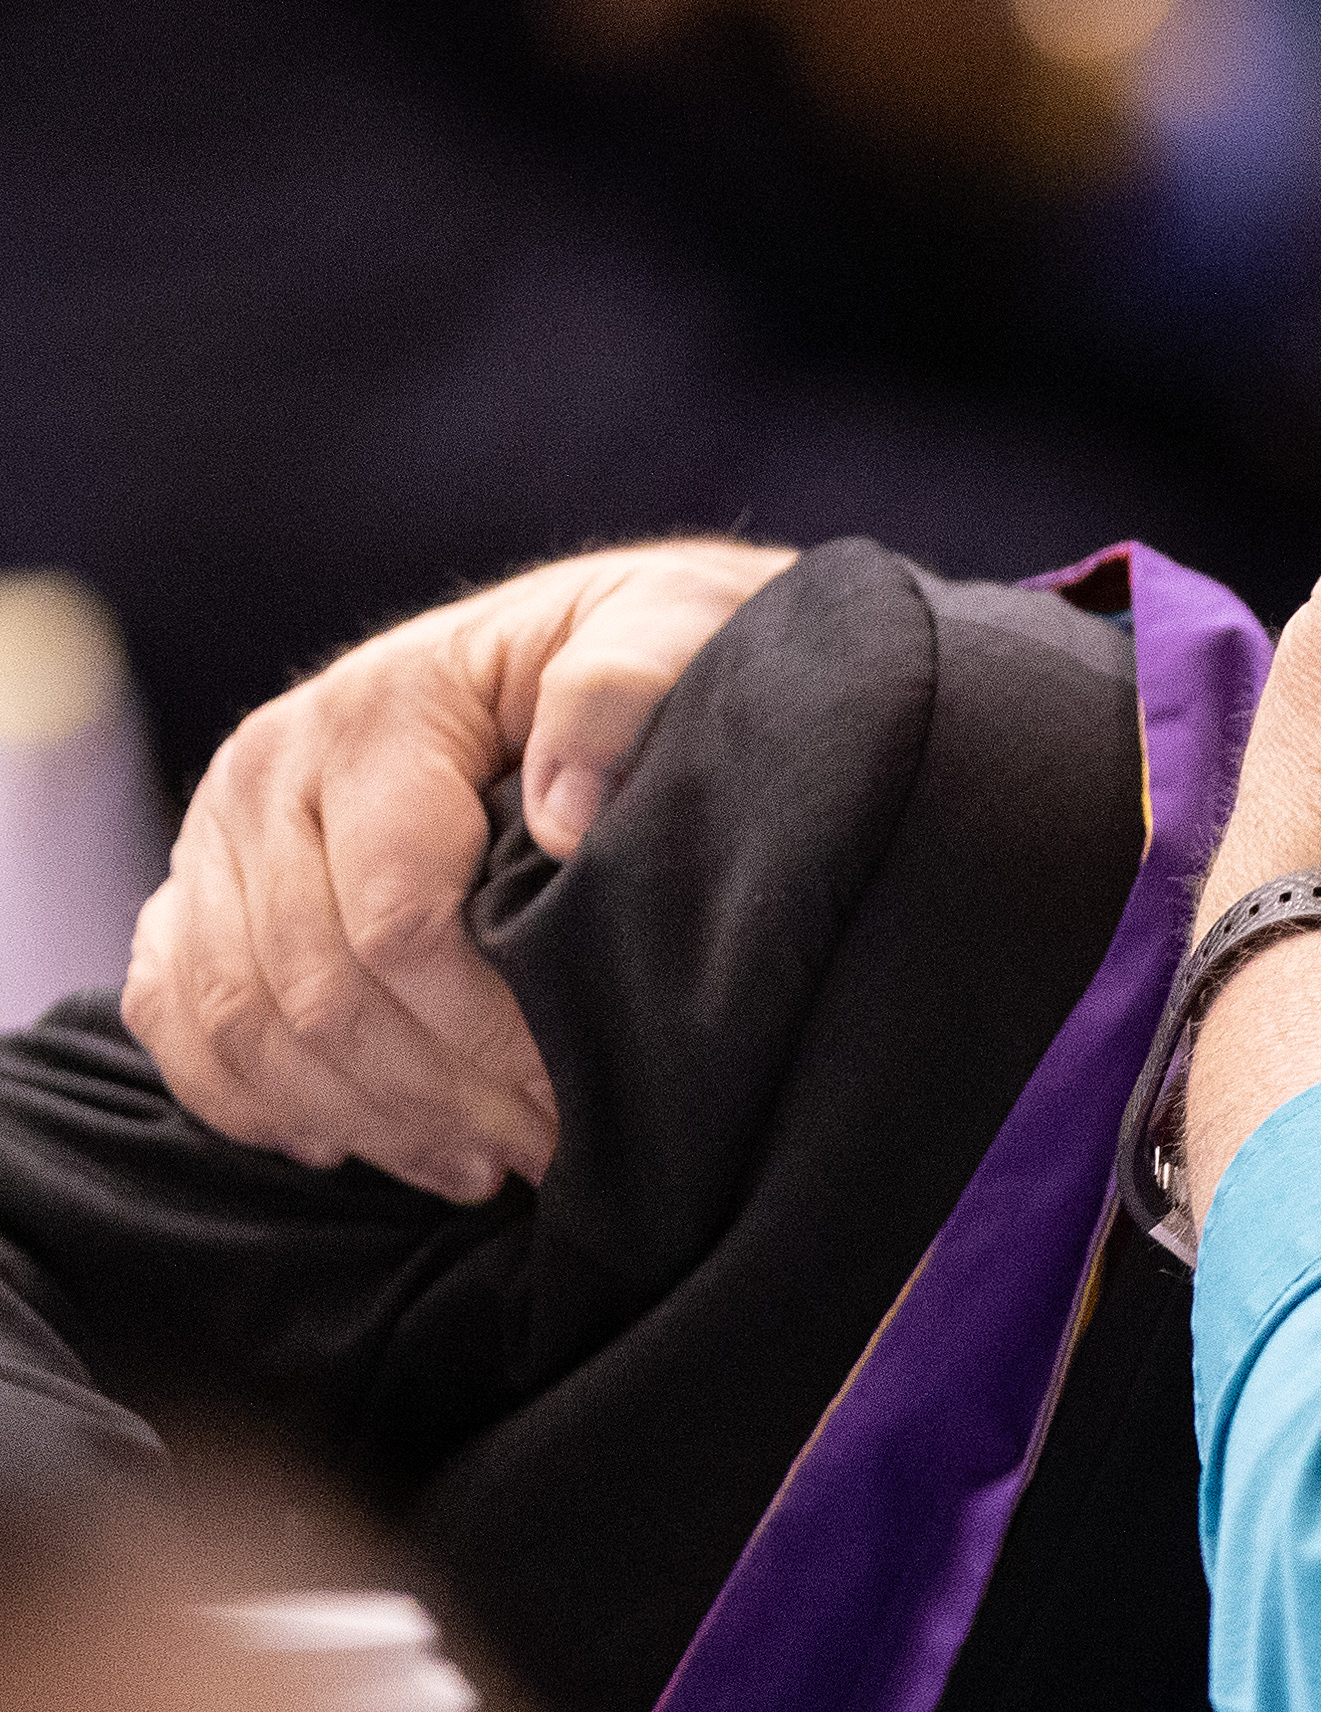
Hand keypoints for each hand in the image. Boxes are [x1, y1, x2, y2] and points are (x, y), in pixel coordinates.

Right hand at [122, 539, 792, 1199]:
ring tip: (477, 1165)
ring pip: (240, 1022)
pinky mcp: (196, 887)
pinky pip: (176, 1017)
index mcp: (379, 706)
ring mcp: (217, 832)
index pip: (396, 917)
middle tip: (543, 1154)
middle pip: (312, 987)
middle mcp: (270, 766)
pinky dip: (254, 1099)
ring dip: (360, 1117)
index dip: (484, 1031)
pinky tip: (355, 1144)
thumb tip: (569, 818)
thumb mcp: (672, 627)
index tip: (572, 1096)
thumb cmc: (646, 645)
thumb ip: (625, 690)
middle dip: (434, 1095)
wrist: (585, 633)